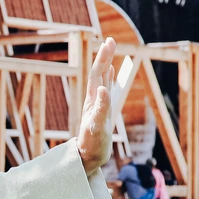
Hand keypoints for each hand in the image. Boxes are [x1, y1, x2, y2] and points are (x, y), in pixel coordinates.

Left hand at [77, 38, 115, 174]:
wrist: (88, 158)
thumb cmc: (92, 145)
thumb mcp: (96, 127)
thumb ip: (100, 108)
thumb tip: (103, 89)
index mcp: (92, 100)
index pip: (97, 74)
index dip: (103, 58)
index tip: (108, 42)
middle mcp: (94, 100)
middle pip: (99, 74)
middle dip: (105, 57)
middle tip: (111, 40)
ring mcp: (98, 105)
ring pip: (102, 80)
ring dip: (106, 65)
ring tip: (110, 49)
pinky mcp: (101, 111)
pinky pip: (105, 91)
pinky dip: (108, 79)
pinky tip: (110, 72)